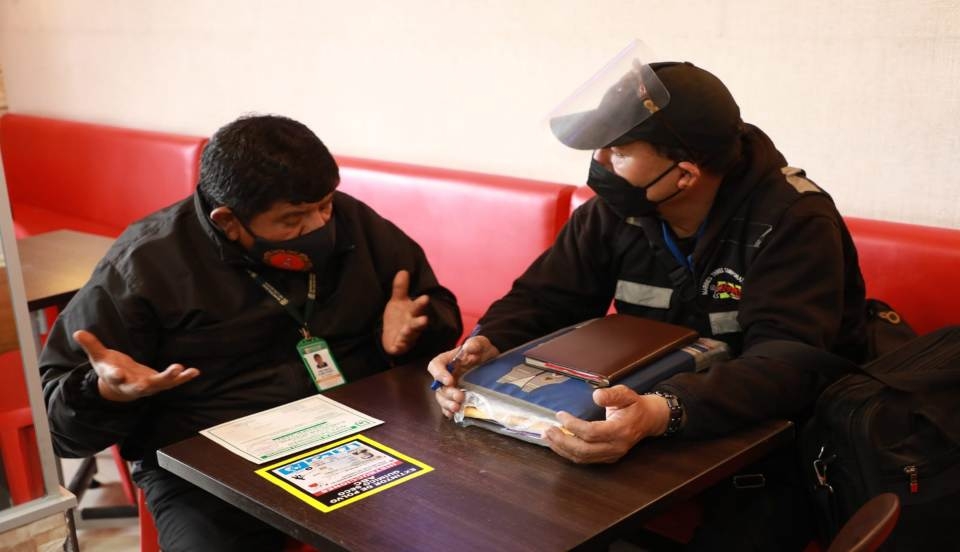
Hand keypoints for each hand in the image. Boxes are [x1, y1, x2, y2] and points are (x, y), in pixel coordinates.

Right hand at [73, 329, 200, 401]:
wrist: (120, 387)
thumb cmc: (110, 369)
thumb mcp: (98, 358)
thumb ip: (91, 345)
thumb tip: (78, 332)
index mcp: (116, 378)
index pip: (114, 377)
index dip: (115, 376)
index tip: (118, 374)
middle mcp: (133, 384)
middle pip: (142, 385)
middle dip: (151, 382)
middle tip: (156, 379)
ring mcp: (148, 385)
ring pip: (161, 384)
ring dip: (171, 378)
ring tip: (181, 369)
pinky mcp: (159, 383)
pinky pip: (173, 382)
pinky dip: (183, 377)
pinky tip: (195, 372)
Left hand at [381, 270, 430, 355]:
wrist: (391, 336)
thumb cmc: (398, 317)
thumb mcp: (397, 302)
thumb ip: (400, 288)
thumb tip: (403, 270)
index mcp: (412, 313)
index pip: (418, 307)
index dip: (421, 303)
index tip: (425, 297)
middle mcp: (412, 325)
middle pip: (417, 323)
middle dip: (420, 322)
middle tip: (424, 319)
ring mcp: (407, 337)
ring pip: (410, 335)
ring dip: (410, 332)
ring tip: (407, 329)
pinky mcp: (399, 347)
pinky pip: (399, 347)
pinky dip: (399, 346)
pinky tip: (396, 346)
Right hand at [427, 335, 498, 417]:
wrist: (492, 360)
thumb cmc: (483, 350)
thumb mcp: (481, 343)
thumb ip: (475, 344)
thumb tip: (468, 348)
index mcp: (447, 361)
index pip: (436, 366)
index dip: (439, 374)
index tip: (449, 381)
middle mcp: (446, 375)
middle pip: (439, 386)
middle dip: (447, 394)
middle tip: (459, 397)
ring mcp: (451, 387)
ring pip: (442, 398)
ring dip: (447, 404)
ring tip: (457, 408)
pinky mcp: (457, 397)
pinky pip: (448, 406)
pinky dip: (449, 411)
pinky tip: (453, 415)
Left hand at [543, 386, 669, 463]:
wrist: (649, 420)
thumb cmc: (635, 405)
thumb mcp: (626, 394)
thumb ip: (611, 394)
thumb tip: (596, 395)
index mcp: (620, 431)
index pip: (591, 433)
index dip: (573, 425)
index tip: (560, 415)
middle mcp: (616, 447)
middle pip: (584, 450)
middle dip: (562, 441)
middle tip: (547, 430)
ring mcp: (611, 455)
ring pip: (582, 458)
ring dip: (562, 449)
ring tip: (547, 437)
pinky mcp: (607, 458)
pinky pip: (585, 460)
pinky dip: (568, 453)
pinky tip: (557, 444)